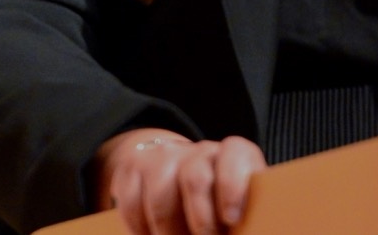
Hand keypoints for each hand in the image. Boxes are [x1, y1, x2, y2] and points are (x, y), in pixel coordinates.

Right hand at [92, 129, 265, 233]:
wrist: (178, 178)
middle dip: (199, 221)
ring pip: (160, 191)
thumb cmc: (219, 206)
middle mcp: (199, 152)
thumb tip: (247, 231)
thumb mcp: (237, 209)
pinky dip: (138, 227)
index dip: (232, 185)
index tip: (231, 219)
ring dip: (166, 230)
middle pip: (195, 178)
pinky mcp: (133, 168)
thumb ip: (240, 219)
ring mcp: (164, 156)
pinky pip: (130, 199)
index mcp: (233, 156)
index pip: (235, 153)